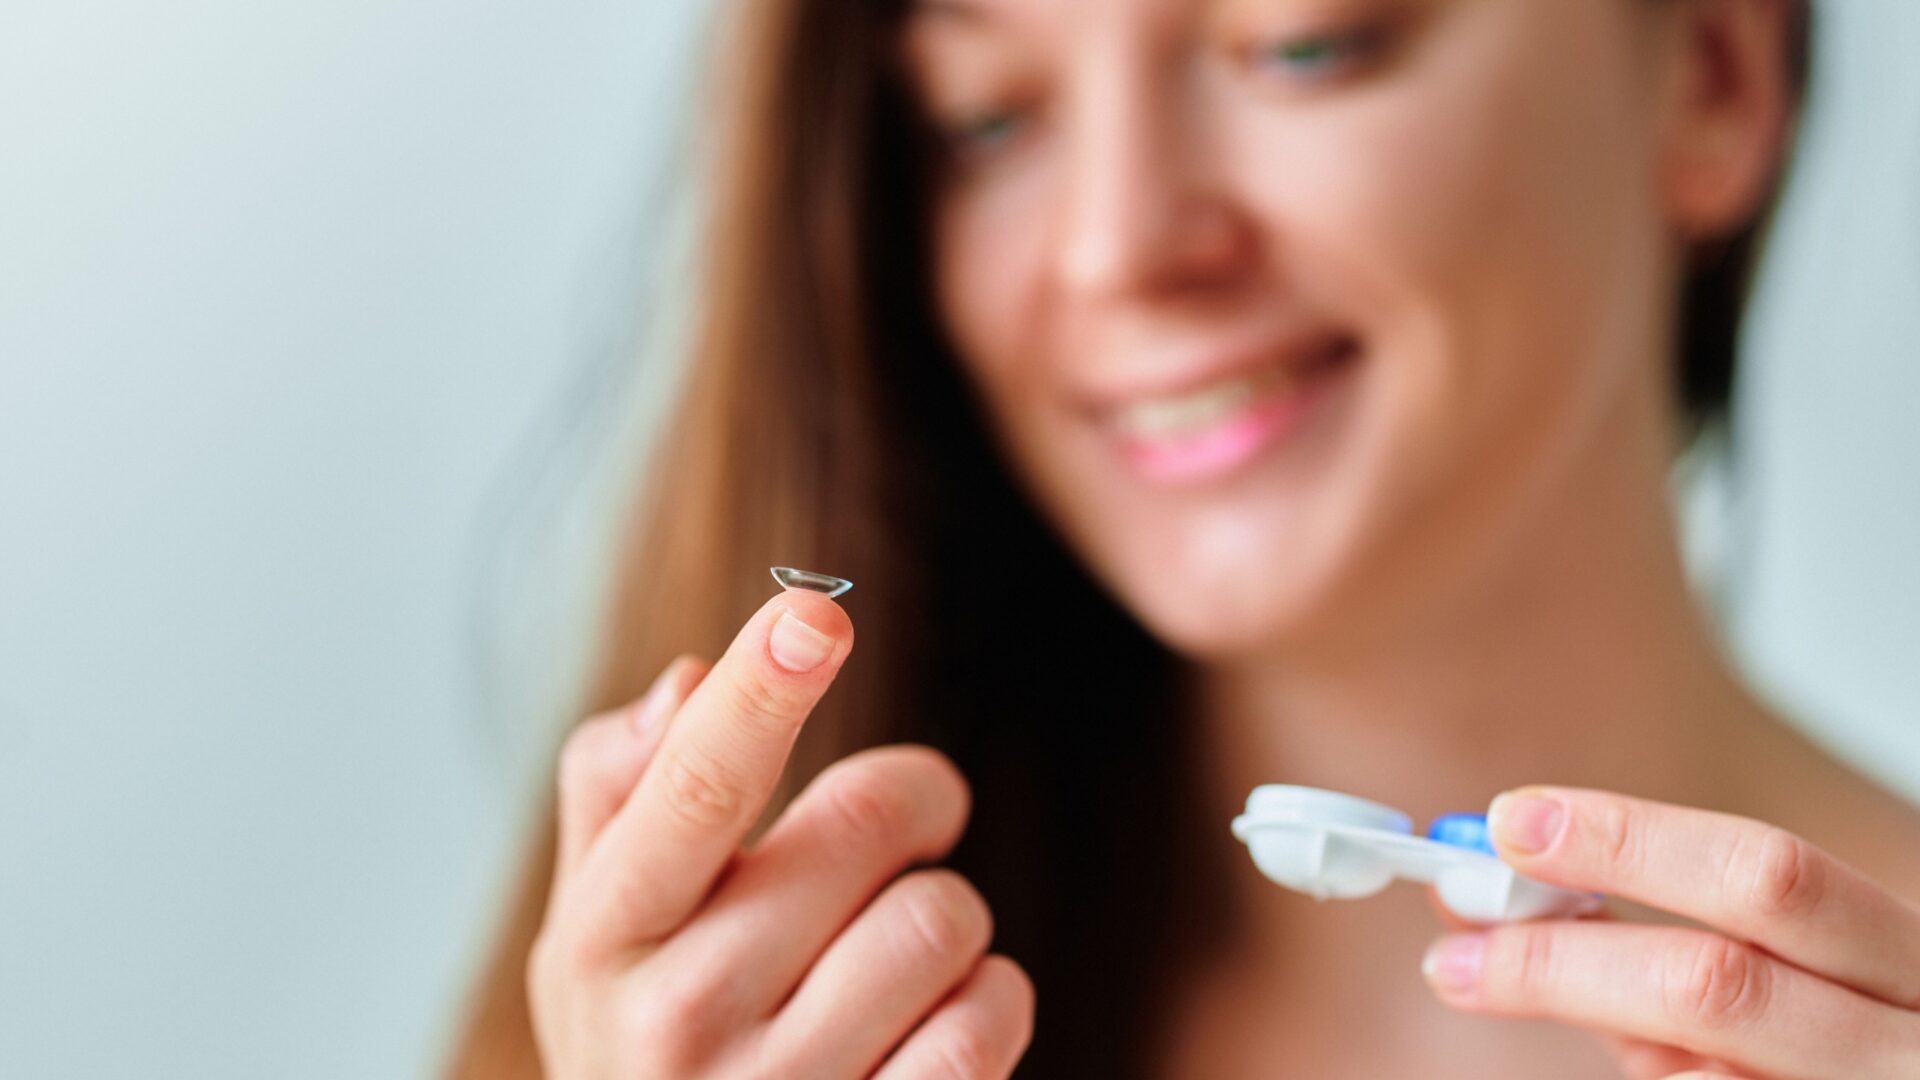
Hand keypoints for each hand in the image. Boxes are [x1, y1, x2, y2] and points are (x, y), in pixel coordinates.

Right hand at [528, 590, 1033, 1077]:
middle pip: (873, 817)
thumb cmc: (655, 1041)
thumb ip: (621, 790)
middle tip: (889, 837)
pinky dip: (984, 1003)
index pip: (691, 785)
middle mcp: (677, 1021)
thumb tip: (684, 679)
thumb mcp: (600, 931)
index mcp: (603, 935)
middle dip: (906, 806)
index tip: (812, 620)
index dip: (760, 688)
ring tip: (884, 961)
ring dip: (941, 918)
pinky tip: (923, 1031)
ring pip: (949, 914)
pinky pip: (993, 1014)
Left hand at [1419, 786, 1919, 1078]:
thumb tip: (1515, 905)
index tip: (1512, 823)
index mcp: (1906, 959)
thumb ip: (1665, 958)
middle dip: (1564, 951)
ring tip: (1478, 983)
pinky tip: (1610, 1058)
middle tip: (1462, 920)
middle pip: (1715, 983)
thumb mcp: (1788, 996)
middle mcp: (1910, 1046)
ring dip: (1576, 1024)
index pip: (1770, 876)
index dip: (1631, 841)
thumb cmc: (1840, 1060)